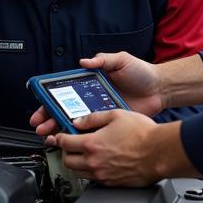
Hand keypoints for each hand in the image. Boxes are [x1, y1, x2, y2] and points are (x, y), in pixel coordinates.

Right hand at [30, 51, 164, 139]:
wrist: (160, 89)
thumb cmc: (141, 73)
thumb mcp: (121, 60)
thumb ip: (103, 60)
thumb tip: (84, 61)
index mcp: (91, 84)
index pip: (65, 92)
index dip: (51, 100)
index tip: (41, 107)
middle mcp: (92, 99)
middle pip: (66, 110)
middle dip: (50, 119)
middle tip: (41, 127)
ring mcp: (100, 114)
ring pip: (76, 124)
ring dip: (61, 131)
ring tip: (50, 137)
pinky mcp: (110, 125)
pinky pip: (93, 133)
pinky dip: (81, 139)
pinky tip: (71, 143)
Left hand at [56, 112, 198, 186]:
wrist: (160, 152)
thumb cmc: (143, 134)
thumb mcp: (116, 115)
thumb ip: (94, 117)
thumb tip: (79, 121)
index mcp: (92, 143)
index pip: (65, 142)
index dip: (58, 138)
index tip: (58, 136)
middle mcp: (94, 162)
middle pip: (67, 161)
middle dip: (65, 152)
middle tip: (69, 146)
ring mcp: (102, 175)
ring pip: (78, 173)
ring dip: (76, 163)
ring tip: (83, 155)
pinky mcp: (111, 183)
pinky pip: (92, 179)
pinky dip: (90, 171)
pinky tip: (98, 163)